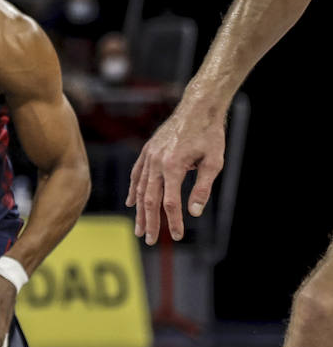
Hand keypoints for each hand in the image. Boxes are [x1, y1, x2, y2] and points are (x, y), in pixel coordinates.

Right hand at [126, 104, 225, 243]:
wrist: (198, 106)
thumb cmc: (210, 133)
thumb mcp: (214, 161)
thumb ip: (202, 188)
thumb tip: (194, 212)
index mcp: (173, 166)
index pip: (170, 202)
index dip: (173, 221)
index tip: (176, 236)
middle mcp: (156, 163)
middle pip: (150, 200)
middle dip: (150, 222)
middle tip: (149, 240)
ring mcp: (149, 157)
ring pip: (140, 189)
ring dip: (140, 211)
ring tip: (139, 228)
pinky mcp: (147, 151)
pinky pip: (137, 175)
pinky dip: (133, 191)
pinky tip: (131, 203)